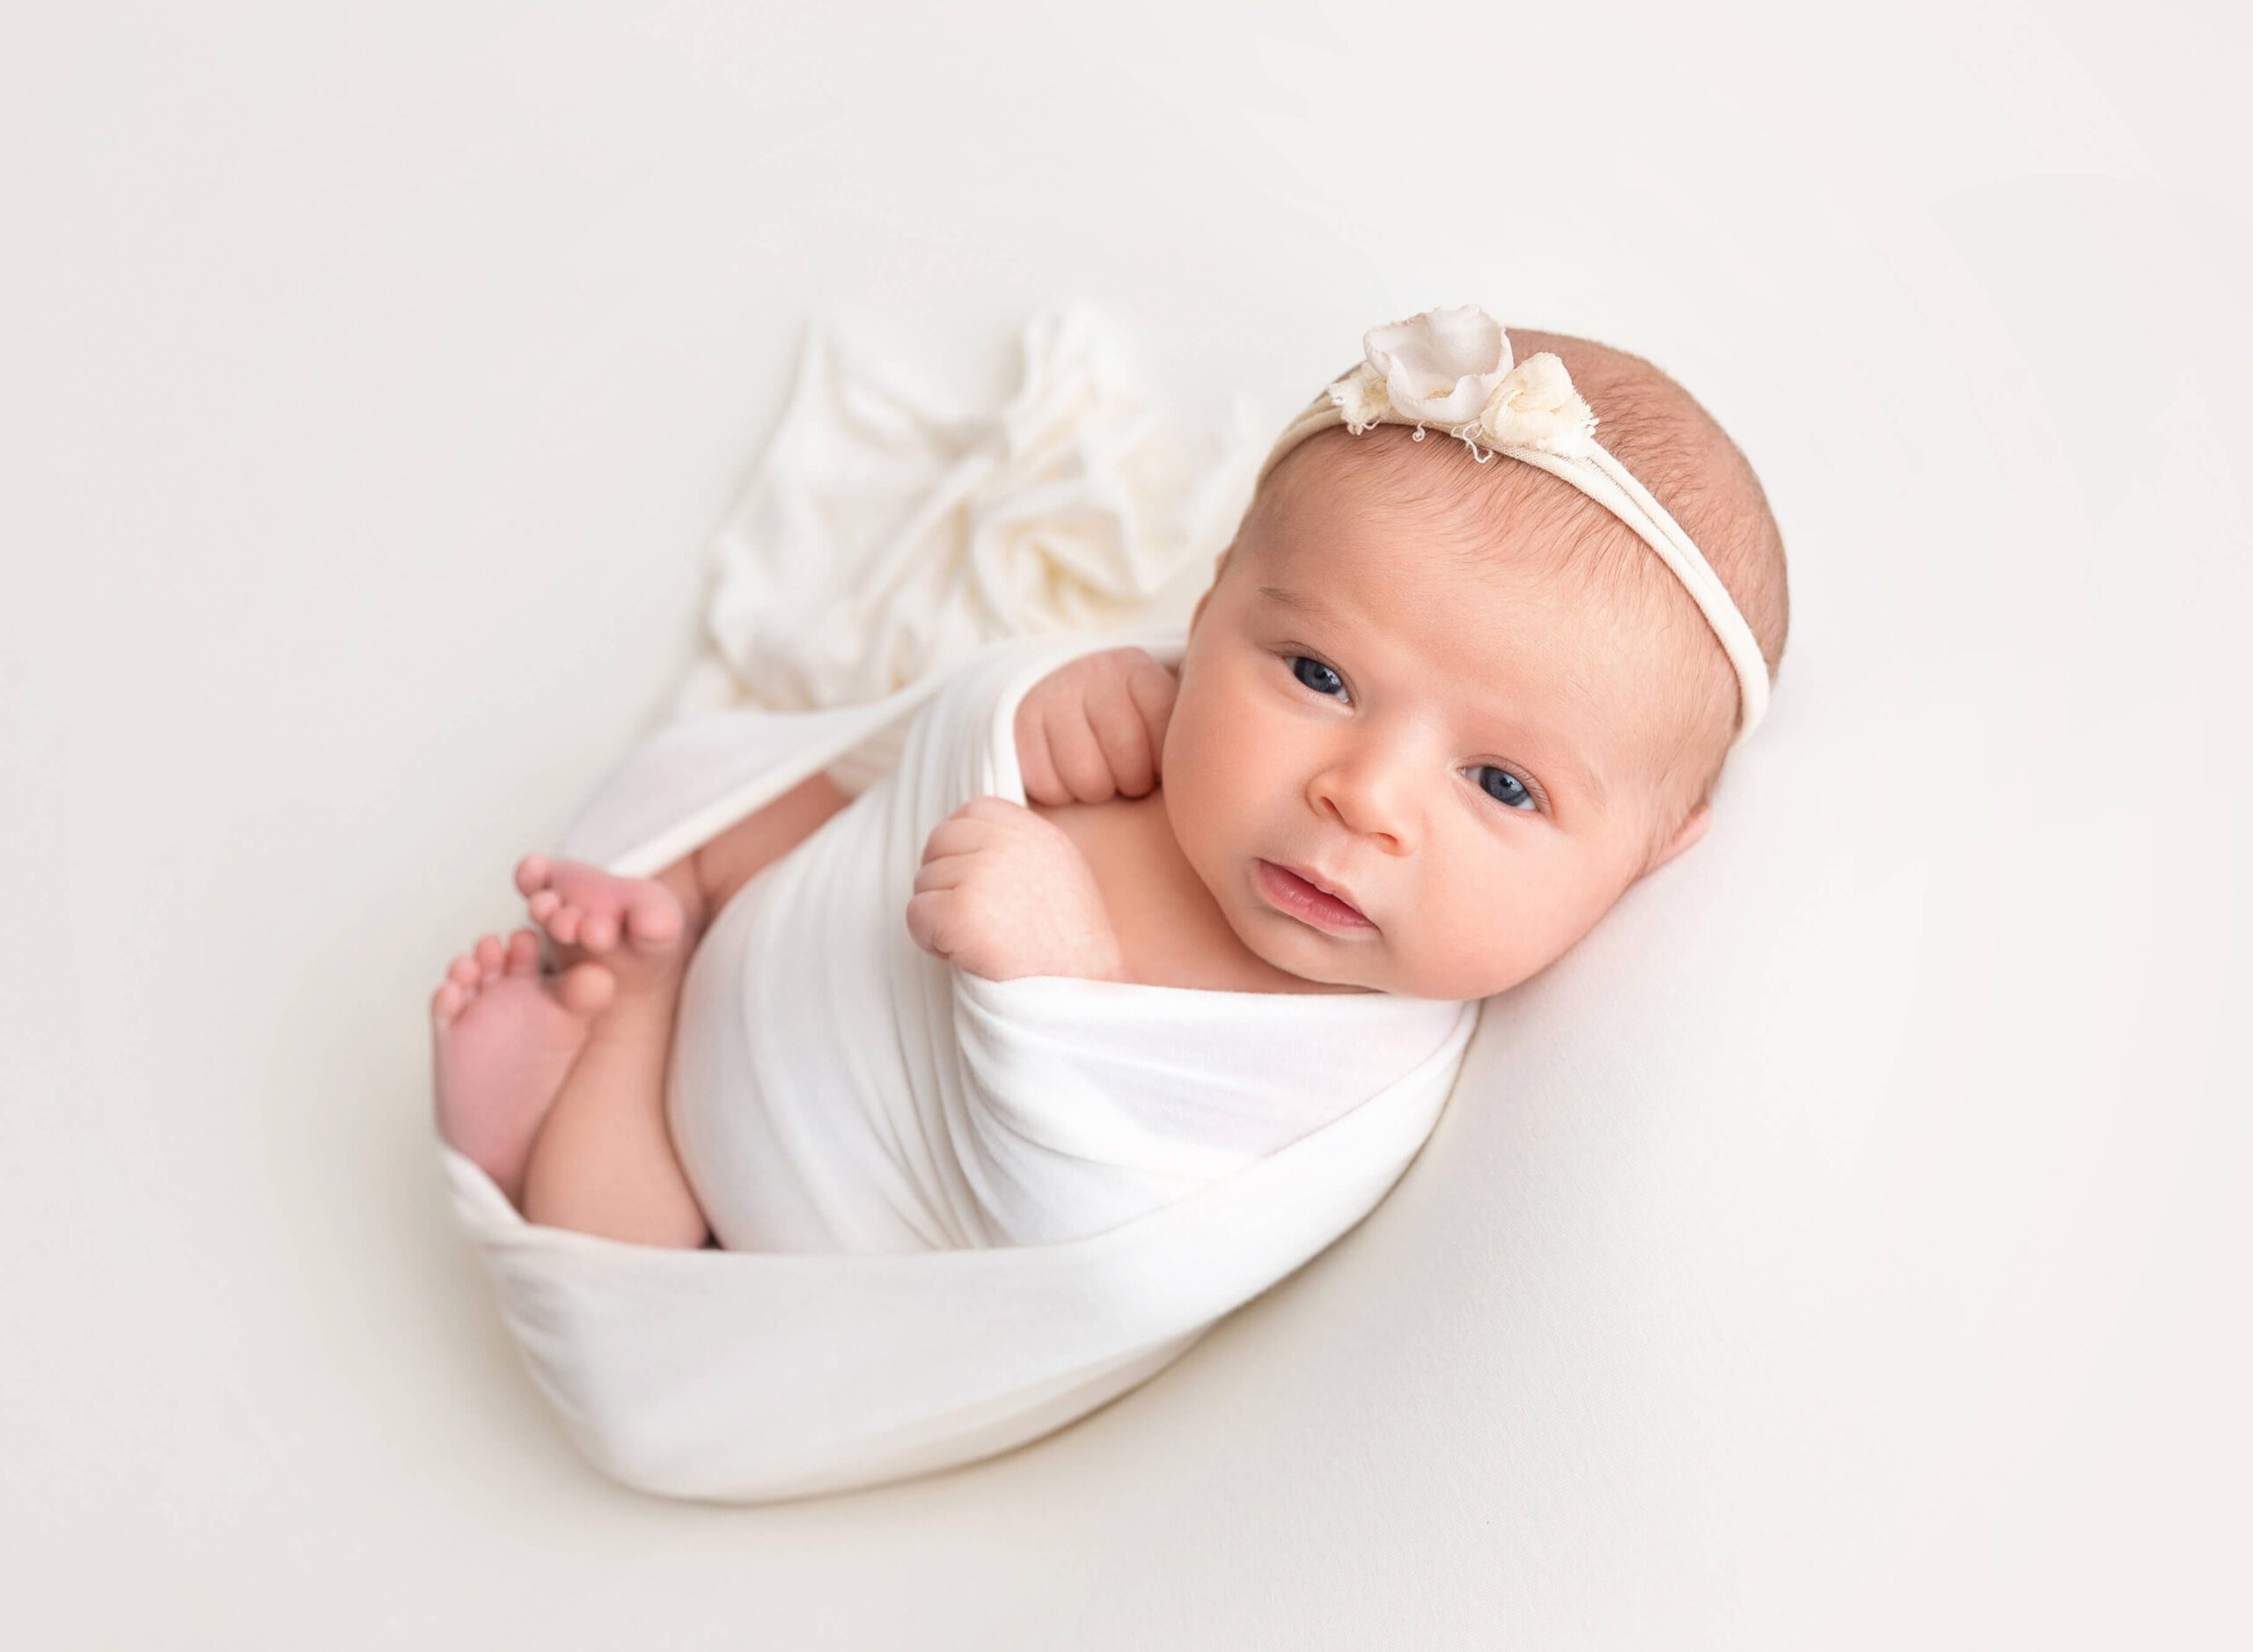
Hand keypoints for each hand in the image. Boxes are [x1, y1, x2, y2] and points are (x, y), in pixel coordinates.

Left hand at [906, 796, 1127, 981]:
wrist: (1081, 994)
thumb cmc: (1068, 947)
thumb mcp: (1059, 873)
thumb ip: (1017, 848)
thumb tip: (965, 840)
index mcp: (1033, 831)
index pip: (970, 812)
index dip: (962, 850)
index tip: (978, 887)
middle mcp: (1008, 843)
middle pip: (938, 842)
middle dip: (944, 881)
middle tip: (976, 920)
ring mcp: (983, 873)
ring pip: (924, 882)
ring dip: (940, 916)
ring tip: (981, 942)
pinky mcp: (960, 912)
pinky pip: (916, 915)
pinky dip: (931, 941)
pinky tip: (967, 955)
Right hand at [1014, 647, 1178, 806]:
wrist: (1050, 686)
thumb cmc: (1122, 718)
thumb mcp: (1158, 708)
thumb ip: (1191, 722)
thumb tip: (1243, 747)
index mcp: (1137, 669)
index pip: (1167, 743)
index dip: (1161, 769)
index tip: (1155, 764)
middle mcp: (1095, 672)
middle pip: (1130, 770)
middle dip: (1129, 783)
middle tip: (1122, 771)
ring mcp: (1053, 695)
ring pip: (1089, 783)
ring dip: (1094, 790)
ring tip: (1094, 770)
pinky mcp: (1017, 722)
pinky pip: (1048, 786)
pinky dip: (1057, 791)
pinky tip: (1062, 770)